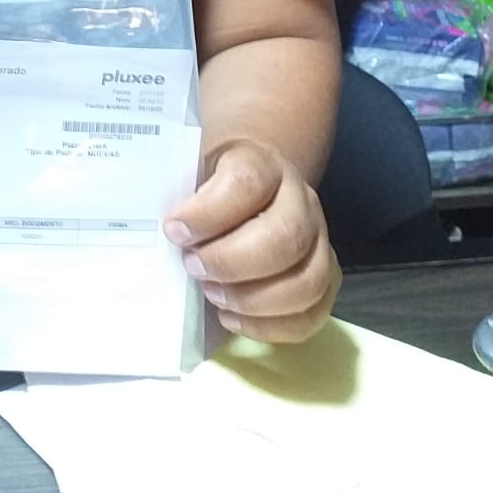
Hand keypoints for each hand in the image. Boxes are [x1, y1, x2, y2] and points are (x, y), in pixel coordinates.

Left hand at [164, 138, 340, 343]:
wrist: (252, 182)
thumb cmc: (213, 183)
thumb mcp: (195, 171)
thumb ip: (182, 194)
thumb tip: (166, 233)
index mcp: (266, 165)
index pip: (247, 183)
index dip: (208, 213)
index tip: (174, 231)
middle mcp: (303, 201)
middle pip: (285, 237)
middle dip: (231, 262)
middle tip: (193, 267)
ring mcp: (321, 241)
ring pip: (307, 282)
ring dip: (253, 300)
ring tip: (212, 294)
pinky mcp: (327, 278)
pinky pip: (312, 315)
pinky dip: (270, 326)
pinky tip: (232, 317)